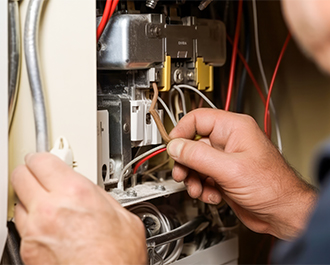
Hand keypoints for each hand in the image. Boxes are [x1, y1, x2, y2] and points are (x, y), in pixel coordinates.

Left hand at [11, 153, 146, 264]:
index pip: (41, 160)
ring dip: (29, 197)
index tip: (45, 158)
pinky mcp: (27, 251)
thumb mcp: (123, 216)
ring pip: (17, 200)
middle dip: (29, 171)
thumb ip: (101, 197)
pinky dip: (30, 220)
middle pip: (20, 175)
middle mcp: (50, 209)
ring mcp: (35, 231)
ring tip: (45, 201)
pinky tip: (46, 224)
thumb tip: (92, 191)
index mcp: (75, 193)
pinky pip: (21, 225)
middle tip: (39, 173)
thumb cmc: (118, 258)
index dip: (42, 157)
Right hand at [167, 109, 316, 239]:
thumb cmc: (272, 186)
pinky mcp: (224, 176)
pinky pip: (202, 177)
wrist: (283, 213)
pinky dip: (202, 188)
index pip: (197, 119)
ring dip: (192, 178)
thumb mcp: (230, 169)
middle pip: (193, 143)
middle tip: (182, 173)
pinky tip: (212, 195)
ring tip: (198, 188)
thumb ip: (198, 156)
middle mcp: (229, 141)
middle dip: (185, 161)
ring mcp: (225, 159)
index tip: (172, 146)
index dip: (181, 131)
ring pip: (195, 163)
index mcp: (233, 128)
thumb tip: (175, 146)